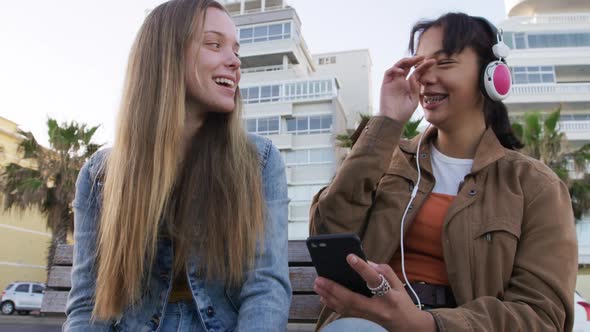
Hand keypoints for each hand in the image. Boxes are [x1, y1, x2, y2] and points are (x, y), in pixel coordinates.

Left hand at [313, 254, 435, 331]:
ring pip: (345, 307)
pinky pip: (344, 312)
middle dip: (334, 288)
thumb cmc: (402, 301)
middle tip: (320, 278)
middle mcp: (377, 308)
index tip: (350, 257)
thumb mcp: (399, 284)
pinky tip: (323, 296)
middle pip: (352, 299)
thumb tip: (365, 263)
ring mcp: (369, 316)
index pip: (375, 281)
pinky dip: (332, 304)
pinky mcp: (362, 320)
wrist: (407, 326)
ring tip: (317, 285)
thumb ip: (384, 272)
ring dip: (328, 296)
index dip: (363, 269)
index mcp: (389, 296)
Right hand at [379, 56, 434, 123]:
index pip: (417, 72)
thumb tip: (414, 77)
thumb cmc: (403, 113)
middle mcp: (401, 81)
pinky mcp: (385, 84)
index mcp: (409, 85)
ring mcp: (393, 82)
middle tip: (422, 57)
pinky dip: (394, 69)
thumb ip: (416, 88)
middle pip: (407, 66)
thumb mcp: (414, 100)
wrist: (393, 120)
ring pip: (398, 66)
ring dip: (405, 61)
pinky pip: (388, 72)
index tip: (433, 61)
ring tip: (413, 60)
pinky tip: (401, 71)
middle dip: (414, 60)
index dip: (424, 66)